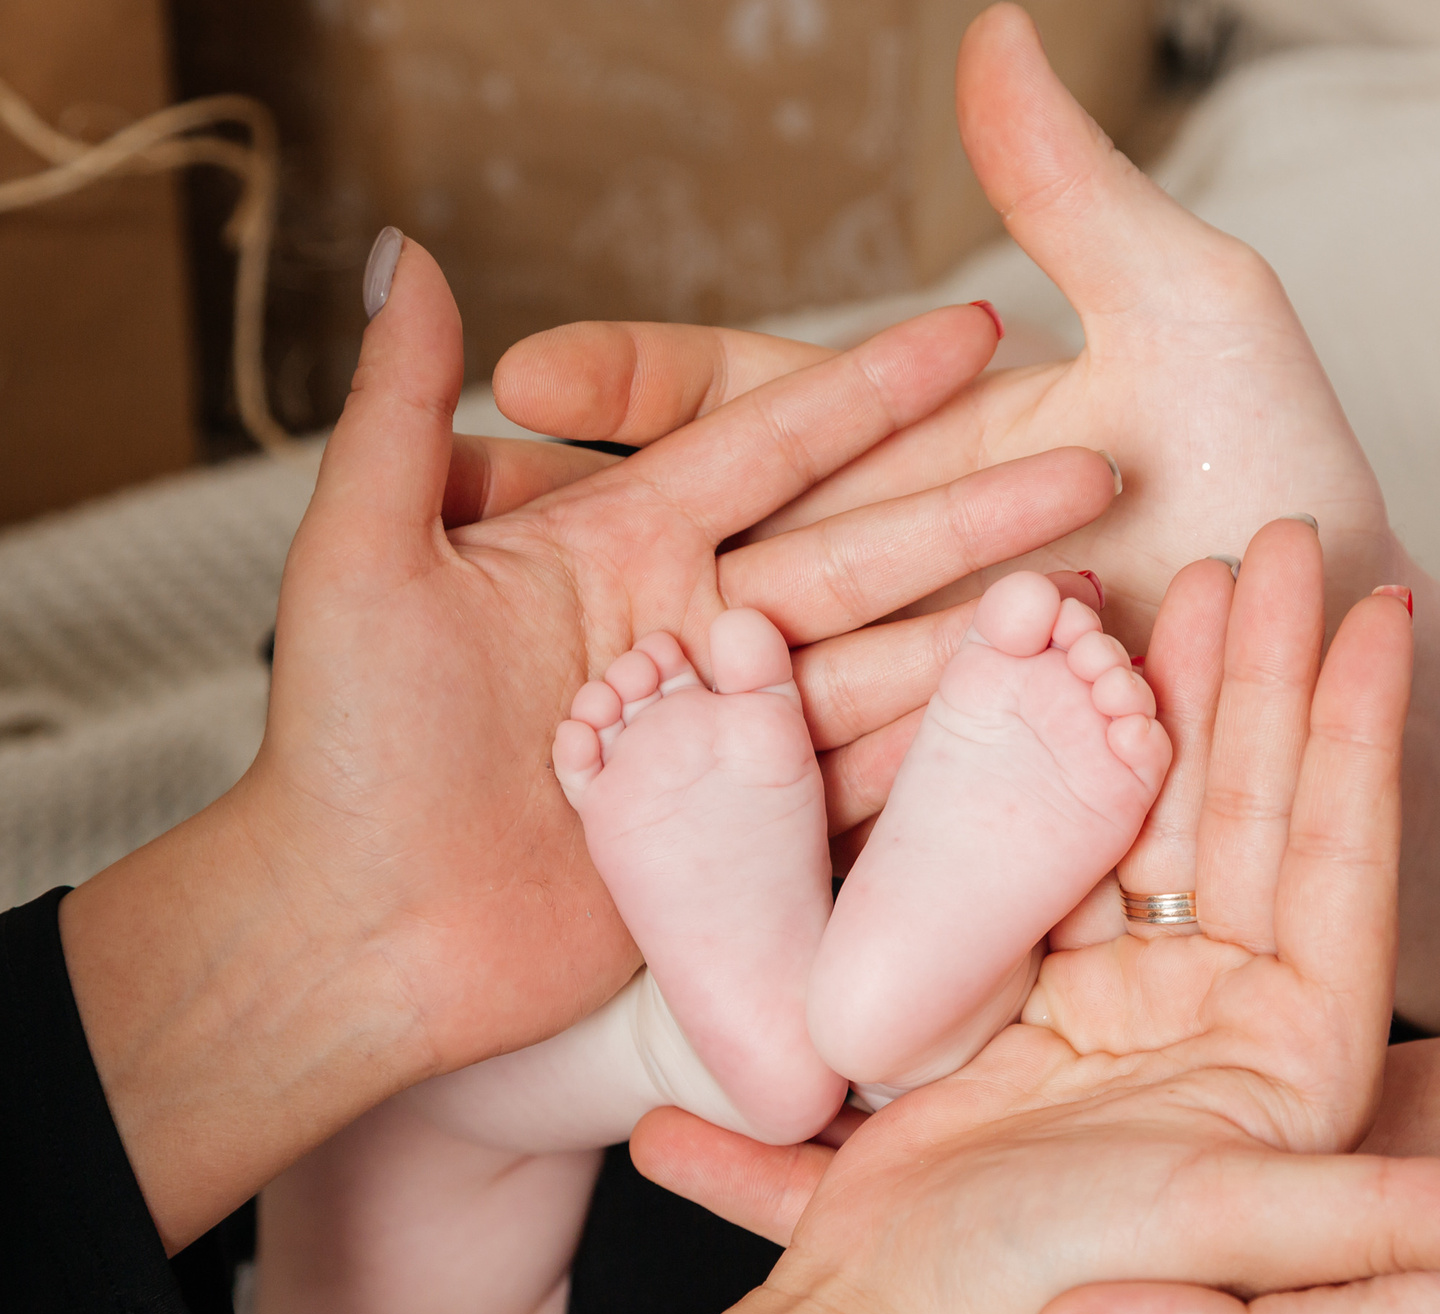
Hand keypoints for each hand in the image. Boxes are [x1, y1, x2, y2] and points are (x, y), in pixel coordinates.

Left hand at [61, 237, 1115, 1248]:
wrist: (347, 933)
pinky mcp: (749, 833)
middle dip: (983, 505)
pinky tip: (1038, 709)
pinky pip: (864, 780)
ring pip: (884, 660)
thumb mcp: (358, 560)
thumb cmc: (339, 750)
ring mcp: (730, 734)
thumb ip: (403, 413)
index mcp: (618, 545)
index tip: (975, 327)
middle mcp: (691, 628)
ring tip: (1101, 581)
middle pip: (863, 548)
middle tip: (1099, 458)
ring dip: (991, 625)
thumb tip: (410, 255)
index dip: (875, 387)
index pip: (771, 441)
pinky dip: (950, 746)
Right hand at [492, 5, 1439, 1030]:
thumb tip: (991, 30)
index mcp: (902, 445)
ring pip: (725, 676)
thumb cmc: (1274, 474)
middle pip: (692, 542)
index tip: (530, 377)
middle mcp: (873, 571)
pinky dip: (731, 798)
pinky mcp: (924, 806)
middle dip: (562, 534)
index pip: (738, 403)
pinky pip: (818, 802)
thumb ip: (1072, 200)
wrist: (1335, 657)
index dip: (634, 387)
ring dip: (611, 670)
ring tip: (489, 683)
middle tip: (431, 522)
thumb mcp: (1190, 314)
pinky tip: (638, 807)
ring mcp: (888, 691)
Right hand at [633, 518, 1439, 1313]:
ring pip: (1163, 818)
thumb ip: (1381, 1233)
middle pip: (1260, 814)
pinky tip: (1076, 680)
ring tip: (1192, 581)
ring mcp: (1131, 1005)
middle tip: (1276, 542)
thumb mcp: (1231, 1254)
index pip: (1346, 863)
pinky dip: (1067, 768)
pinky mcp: (1035, 1003)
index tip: (1385, 613)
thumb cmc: (1044, 1308)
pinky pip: (1062, 856)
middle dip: (1268, 677)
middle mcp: (1227, 1023)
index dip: (1363, 734)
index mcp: (1295, 1064)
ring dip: (1177, 701)